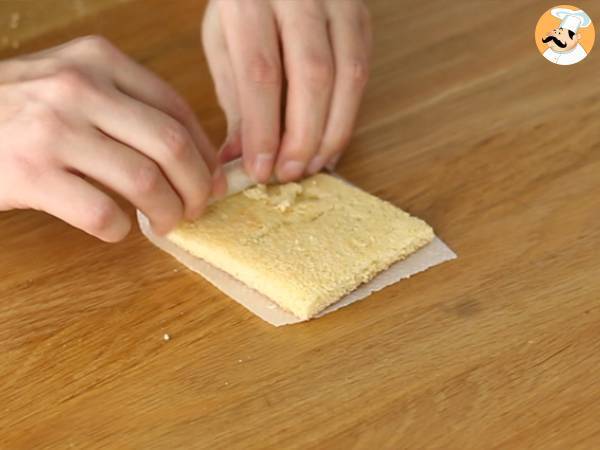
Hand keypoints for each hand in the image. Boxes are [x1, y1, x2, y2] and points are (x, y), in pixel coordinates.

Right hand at [0, 36, 225, 241]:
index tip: (213, 180)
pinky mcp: (29, 173)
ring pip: (145, 182)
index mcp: (98, 60)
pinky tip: (116, 228)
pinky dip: (120, 230)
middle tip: (198, 208)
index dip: (205, 153)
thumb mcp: (71, 82)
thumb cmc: (18, 108)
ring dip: (168, 212)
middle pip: (171, 146)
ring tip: (166, 223)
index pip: (177, 109)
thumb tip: (193, 154)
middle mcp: (79, 88)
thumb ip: (126, 103)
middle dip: (198, 187)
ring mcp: (52, 129)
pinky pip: (102, 214)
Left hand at [202, 0, 370, 181]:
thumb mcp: (224, 42)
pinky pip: (362, 72)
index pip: (261, 72)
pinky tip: (331, 142)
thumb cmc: (245, 5)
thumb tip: (237, 159)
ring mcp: (338, 2)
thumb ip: (235, 100)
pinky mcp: (361, 16)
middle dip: (303, 137)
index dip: (264, 129)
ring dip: (332, 132)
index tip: (260, 170)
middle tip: (289, 174)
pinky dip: (348, 116)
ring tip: (312, 165)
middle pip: (312, 76)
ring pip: (348, 76)